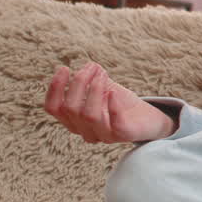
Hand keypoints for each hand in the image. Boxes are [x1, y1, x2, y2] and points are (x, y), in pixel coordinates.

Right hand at [44, 61, 176, 143]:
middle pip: (70, 108)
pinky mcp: (123, 135)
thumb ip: (92, 79)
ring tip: (103, 75)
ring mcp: (103, 135)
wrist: (148, 118)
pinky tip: (114, 92)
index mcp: (74, 120)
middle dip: (79, 83)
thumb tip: (88, 66)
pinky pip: (115, 122)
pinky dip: (113, 105)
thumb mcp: (103, 88)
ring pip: (88, 115)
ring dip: (94, 90)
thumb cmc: (121, 103)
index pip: (53, 108)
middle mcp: (85, 131)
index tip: (64, 68)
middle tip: (92, 67)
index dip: (55, 88)